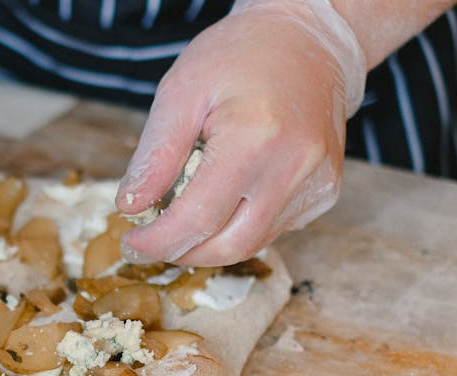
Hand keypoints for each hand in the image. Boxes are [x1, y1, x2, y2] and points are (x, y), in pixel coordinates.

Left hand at [116, 0, 366, 266]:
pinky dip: (239, 226)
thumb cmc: (240, 57)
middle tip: (150, 242)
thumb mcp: (181, 92)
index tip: (131, 242)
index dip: (159, 241)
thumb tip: (131, 206)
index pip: (198, 219)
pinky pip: (273, 229)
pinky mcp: (325, 192)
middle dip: (182, 253)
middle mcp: (293, 168)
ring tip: (183, 216)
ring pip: (252, 243)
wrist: (309, 40)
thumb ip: (155, 154)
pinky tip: (225, 198)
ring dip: (210, 243)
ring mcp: (317, 184)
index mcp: (254, 140)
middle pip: (228, 246)